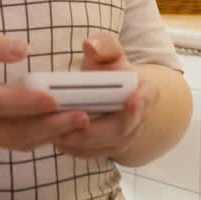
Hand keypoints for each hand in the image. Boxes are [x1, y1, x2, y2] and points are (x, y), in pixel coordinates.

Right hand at [0, 32, 88, 152]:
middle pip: (16, 131)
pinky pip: (18, 143)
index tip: (54, 98)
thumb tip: (22, 50)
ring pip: (20, 142)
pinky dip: (42, 137)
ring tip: (83, 123)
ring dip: (52, 134)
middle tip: (83, 116)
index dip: (27, 102)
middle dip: (51, 126)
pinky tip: (67, 128)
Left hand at [53, 33, 160, 159]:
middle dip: (93, 131)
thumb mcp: (108, 53)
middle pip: (120, 131)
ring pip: (103, 146)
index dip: (140, 104)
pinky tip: (55, 139)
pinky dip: (73, 149)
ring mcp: (125, 138)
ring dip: (79, 142)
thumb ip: (103, 46)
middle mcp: (139, 120)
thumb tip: (91, 45)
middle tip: (68, 128)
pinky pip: (91, 154)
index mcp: (145, 92)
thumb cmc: (109, 69)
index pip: (146, 99)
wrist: (112, 91)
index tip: (131, 100)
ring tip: (54, 133)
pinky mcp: (107, 149)